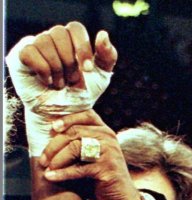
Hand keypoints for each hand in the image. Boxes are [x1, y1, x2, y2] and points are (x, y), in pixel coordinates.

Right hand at [6, 23, 116, 154]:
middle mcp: (52, 38)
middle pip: (60, 34)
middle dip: (70, 62)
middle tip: (71, 81)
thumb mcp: (100, 78)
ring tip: (59, 84)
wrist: (62, 117)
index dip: (83, 47)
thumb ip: (107, 56)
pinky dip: (42, 70)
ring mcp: (35, 45)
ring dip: (57, 69)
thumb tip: (102, 34)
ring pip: (45, 42)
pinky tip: (46, 81)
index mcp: (71, 40)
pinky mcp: (21, 56)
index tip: (87, 69)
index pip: (75, 28)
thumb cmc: (80, 96)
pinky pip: (30, 52)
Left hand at [39, 109, 145, 199]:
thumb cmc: (101, 180)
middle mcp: (109, 139)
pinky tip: (51, 177)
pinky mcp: (107, 169)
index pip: (86, 115)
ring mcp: (109, 153)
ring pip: (75, 147)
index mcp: (105, 132)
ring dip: (56, 159)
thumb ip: (77, 144)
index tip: (52, 128)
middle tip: (42, 159)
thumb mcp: (91, 157)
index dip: (67, 119)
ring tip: (46, 168)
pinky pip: (79, 169)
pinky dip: (62, 173)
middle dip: (54, 145)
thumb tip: (49, 134)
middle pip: (74, 132)